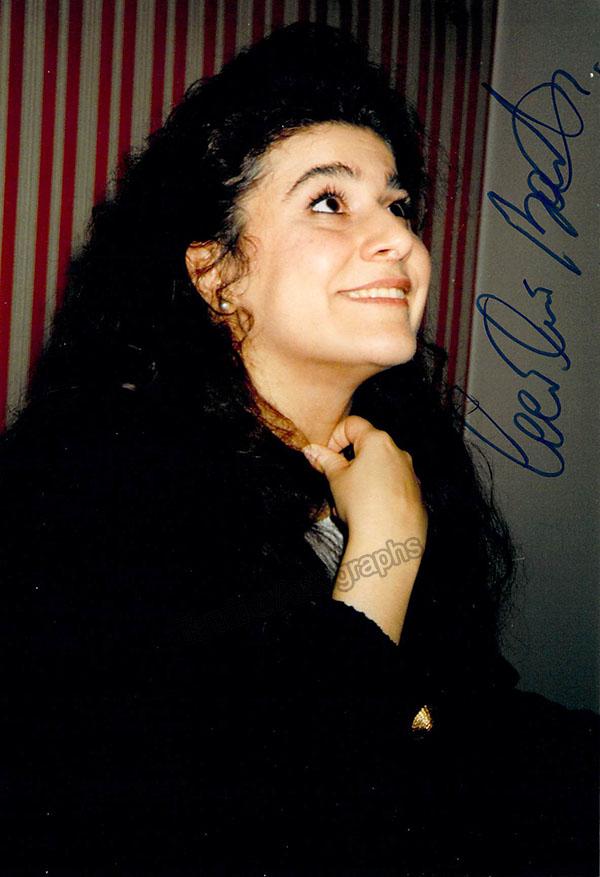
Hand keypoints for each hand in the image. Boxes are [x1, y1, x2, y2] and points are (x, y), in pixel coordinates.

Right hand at [302, 415, 426, 548]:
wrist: (389, 539)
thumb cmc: (361, 504)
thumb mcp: (336, 479)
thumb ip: (324, 460)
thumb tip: (311, 450)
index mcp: (378, 442)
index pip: (352, 425)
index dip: (334, 437)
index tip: (326, 457)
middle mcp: (399, 453)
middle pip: (368, 448)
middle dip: (348, 463)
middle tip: (335, 483)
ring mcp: (410, 474)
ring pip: (381, 469)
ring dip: (362, 480)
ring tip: (349, 504)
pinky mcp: (416, 495)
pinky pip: (393, 487)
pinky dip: (380, 494)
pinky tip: (369, 513)